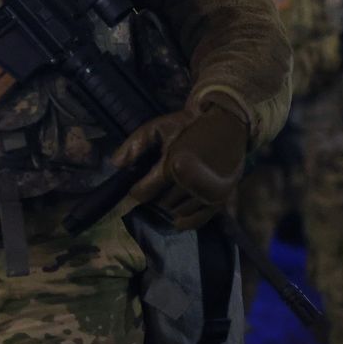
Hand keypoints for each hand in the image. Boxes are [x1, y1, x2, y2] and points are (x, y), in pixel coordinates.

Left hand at [116, 96, 252, 229]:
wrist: (227, 122)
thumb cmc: (188, 124)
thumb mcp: (158, 126)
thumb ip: (135, 144)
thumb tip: (115, 165)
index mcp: (174, 165)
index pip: (144, 193)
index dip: (138, 190)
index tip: (139, 185)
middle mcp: (191, 183)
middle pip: (160, 204)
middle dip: (155, 197)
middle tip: (157, 187)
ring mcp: (207, 194)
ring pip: (177, 213)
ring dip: (169, 207)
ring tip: (169, 194)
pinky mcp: (220, 199)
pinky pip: (197, 221)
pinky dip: (184, 221)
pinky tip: (178, 215)